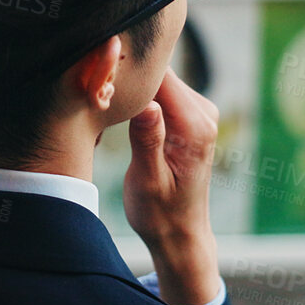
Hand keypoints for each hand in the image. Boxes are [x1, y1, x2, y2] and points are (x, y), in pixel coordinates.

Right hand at [121, 68, 222, 304]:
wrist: (180, 232)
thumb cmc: (160, 213)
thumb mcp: (147, 181)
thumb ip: (147, 140)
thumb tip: (146, 102)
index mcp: (195, 128)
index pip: (162, 77)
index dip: (130, 72)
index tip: (101, 77)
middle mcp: (204, 114)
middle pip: (161, 73)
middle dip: (130, 79)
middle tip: (99, 94)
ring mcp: (199, 112)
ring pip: (159, 79)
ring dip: (134, 88)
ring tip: (109, 105)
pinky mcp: (190, 114)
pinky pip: (162, 90)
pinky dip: (141, 95)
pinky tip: (124, 110)